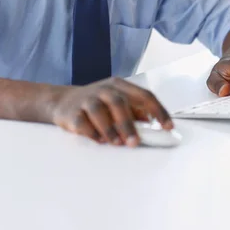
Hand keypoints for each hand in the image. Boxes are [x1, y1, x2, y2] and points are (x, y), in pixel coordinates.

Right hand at [49, 77, 172, 146]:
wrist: (62, 101)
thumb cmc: (97, 104)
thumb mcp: (117, 102)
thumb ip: (135, 112)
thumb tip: (153, 126)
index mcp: (119, 86)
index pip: (144, 95)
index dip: (158, 111)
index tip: (168, 127)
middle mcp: (104, 89)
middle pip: (119, 102)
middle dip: (128, 124)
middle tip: (135, 142)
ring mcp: (86, 99)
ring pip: (99, 111)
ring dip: (109, 128)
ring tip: (117, 143)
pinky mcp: (72, 112)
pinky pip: (81, 122)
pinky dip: (91, 132)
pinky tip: (98, 140)